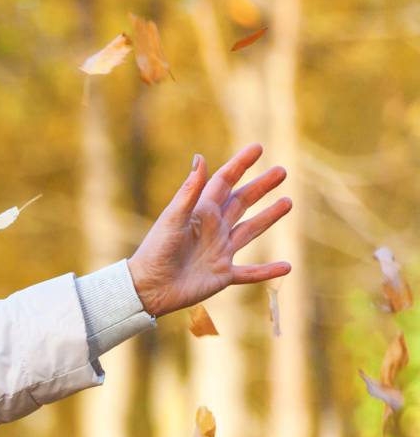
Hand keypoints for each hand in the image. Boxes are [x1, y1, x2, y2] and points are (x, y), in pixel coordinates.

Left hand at [126, 143, 292, 318]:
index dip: (240, 164)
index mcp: (200, 212)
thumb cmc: (156, 251)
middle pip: (241, 202)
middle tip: (282, 171)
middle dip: (261, 187)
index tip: (257, 148)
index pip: (224, 182)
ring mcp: (219, 251)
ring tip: (288, 202)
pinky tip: (287, 267)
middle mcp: (213, 229)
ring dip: (269, 217)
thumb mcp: (174, 219)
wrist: (148, 288)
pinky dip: (267, 271)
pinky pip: (250, 273)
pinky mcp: (222, 275)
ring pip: (250, 230)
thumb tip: (200, 157)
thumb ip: (189, 191)